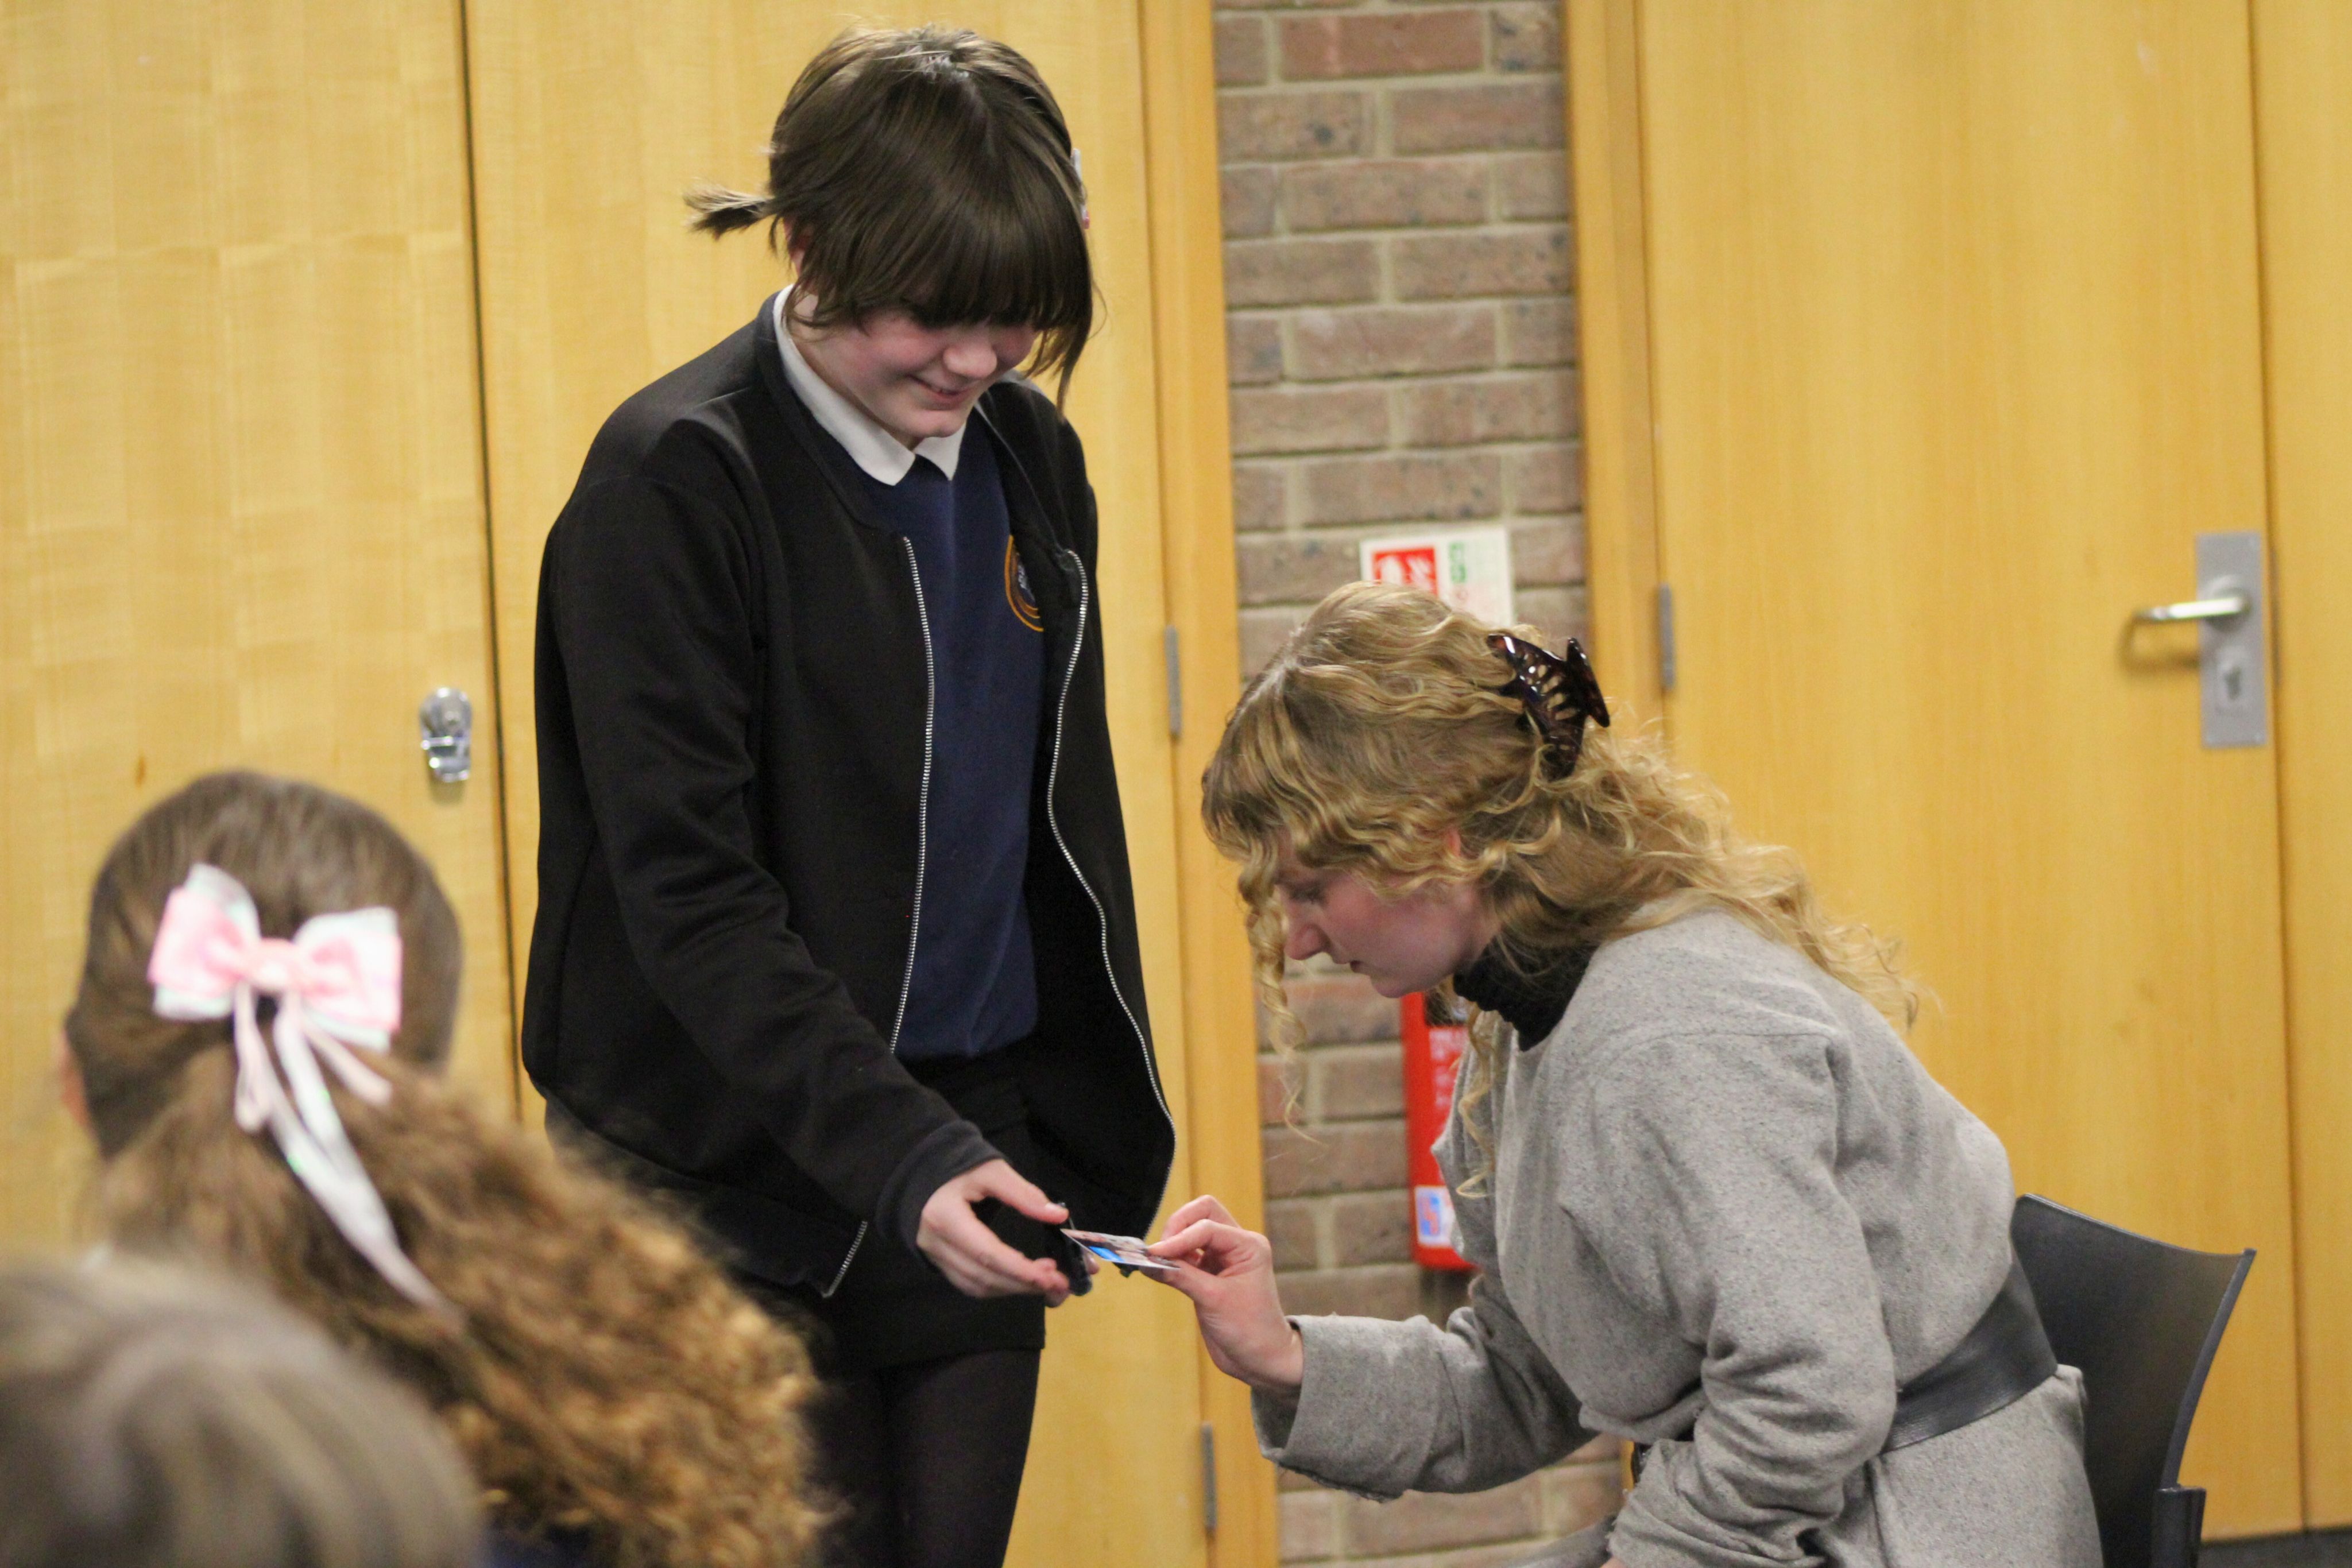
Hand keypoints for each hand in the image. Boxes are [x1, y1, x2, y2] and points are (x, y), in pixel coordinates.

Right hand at [916, 1160, 1072, 1303]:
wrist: (924, 1173)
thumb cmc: (958, 1168)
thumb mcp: (992, 1170)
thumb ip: (1023, 1193)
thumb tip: (1058, 1216)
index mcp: (945, 1218)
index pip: (986, 1253)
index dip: (1020, 1269)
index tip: (1051, 1275)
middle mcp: (936, 1244)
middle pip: (983, 1276)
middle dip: (1022, 1284)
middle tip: (1058, 1282)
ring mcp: (935, 1257)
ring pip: (976, 1286)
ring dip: (1013, 1288)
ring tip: (1046, 1281)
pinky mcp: (939, 1263)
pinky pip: (969, 1284)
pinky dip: (998, 1286)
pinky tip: (1021, 1280)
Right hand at [1148, 1194, 1303, 1392]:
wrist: (1260, 1359)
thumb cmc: (1250, 1330)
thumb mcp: (1213, 1300)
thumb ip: (1180, 1276)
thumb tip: (1147, 1261)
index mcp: (1248, 1246)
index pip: (1207, 1227)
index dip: (1179, 1238)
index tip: (1154, 1254)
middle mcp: (1237, 1245)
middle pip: (1203, 1213)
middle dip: (1178, 1226)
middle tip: (1160, 1251)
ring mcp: (1223, 1258)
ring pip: (1194, 1229)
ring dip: (1174, 1241)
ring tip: (1157, 1261)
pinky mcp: (1209, 1272)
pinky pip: (1187, 1253)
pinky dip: (1173, 1257)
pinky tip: (1160, 1268)